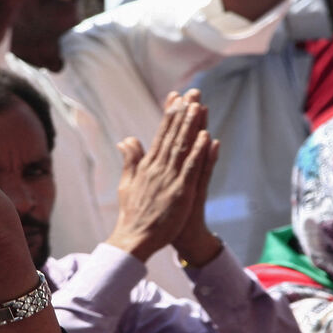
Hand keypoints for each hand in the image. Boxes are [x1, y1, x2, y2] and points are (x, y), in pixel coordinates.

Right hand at [105, 90, 218, 262]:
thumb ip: (130, 160)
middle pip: (173, 135)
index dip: (169, 115)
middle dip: (183, 113)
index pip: (160, 135)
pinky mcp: (180, 192)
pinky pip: (191, 168)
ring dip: (191, 125)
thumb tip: (126, 139)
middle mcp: (158, 168)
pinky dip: (199, 152)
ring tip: (199, 105)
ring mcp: (169, 179)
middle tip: (193, 93)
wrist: (134, 239)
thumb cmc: (132, 214)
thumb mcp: (127, 182)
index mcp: (147, 166)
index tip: (176, 97)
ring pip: (182, 147)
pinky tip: (207, 137)